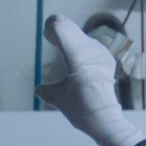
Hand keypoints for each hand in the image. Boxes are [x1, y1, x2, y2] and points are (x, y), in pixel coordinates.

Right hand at [35, 15, 139, 145]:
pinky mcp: (105, 59)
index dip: (50, 27)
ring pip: (79, 35)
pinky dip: (78, 46)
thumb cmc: (79, 108)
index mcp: (76, 54)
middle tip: (49, 35)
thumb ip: (45, 88)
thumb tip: (40, 88)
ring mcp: (100, 52)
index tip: (46, 33)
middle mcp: (90, 48)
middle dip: (57, 30)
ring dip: (68, 37)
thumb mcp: (56, 97)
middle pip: (69, 27)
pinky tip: (74, 57)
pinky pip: (88, 45)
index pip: (60, 26)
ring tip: (58, 44)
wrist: (105, 118)